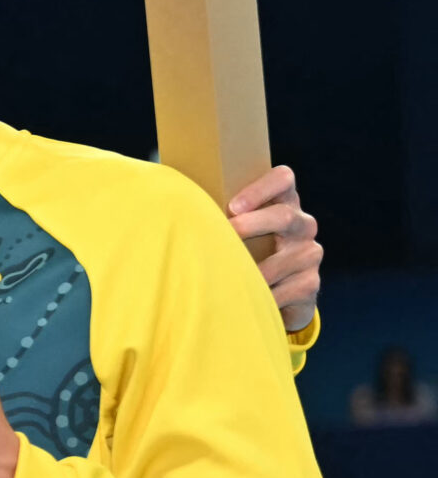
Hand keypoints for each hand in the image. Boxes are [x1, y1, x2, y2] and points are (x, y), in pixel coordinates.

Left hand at [228, 165, 321, 332]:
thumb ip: (213, 213)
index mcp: (282, 202)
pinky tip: (245, 299)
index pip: (283, 179)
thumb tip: (167, 201)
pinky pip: (289, 288)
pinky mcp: (310, 282)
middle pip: (284, 216)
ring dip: (254, 269)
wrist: (272, 292)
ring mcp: (309, 252)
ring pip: (287, 258)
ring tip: (227, 275)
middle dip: (253, 224)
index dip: (261, 188)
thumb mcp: (232, 229)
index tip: (233, 206)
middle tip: (227, 233)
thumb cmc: (240, 251)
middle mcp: (301, 224)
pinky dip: (263, 294)